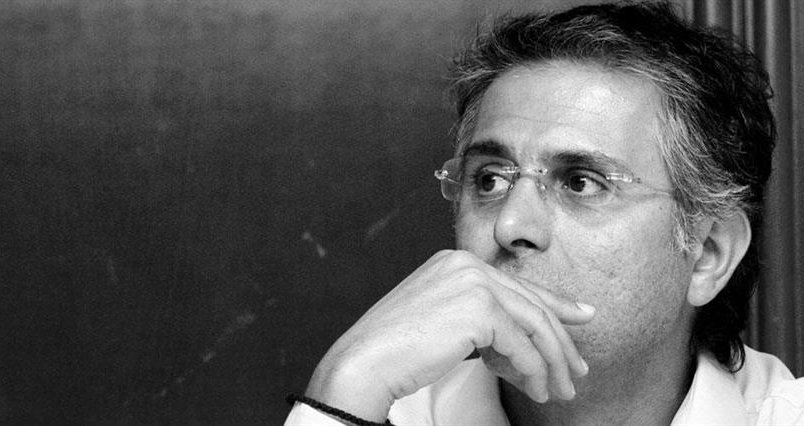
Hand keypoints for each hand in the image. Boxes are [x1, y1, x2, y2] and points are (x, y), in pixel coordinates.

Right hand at [305, 250, 594, 421]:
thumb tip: (522, 343)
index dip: (555, 304)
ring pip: (534, 325)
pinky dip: (534, 373)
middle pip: (531, 305)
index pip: (517, 285)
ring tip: (560, 391)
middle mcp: (467, 263)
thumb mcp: (446, 324)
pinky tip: (536, 391)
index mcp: (457, 261)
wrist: (365, 361)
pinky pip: (521, 346)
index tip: (582, 318)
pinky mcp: (478, 307)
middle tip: (577, 371)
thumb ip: (483, 322)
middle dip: (560, 342)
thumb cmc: (397, 350)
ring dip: (552, 363)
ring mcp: (473, 281)